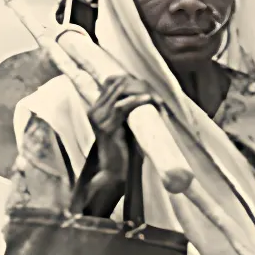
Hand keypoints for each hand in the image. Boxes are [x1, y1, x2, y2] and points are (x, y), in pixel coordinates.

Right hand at [78, 72, 154, 209]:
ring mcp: (99, 117)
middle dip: (140, 86)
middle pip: (118, 84)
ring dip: (142, 92)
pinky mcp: (107, 126)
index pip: (114, 83)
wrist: (112, 172)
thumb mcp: (126, 128)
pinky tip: (149, 99)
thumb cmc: (122, 153)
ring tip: (158, 99)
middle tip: (158, 94)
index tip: (152, 90)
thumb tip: (152, 103)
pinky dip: (137, 101)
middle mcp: (96, 110)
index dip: (134, 83)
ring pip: (120, 92)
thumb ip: (132, 115)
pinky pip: (121, 106)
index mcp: (98, 109)